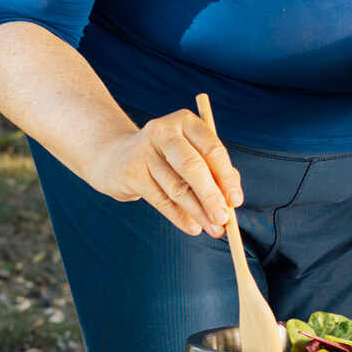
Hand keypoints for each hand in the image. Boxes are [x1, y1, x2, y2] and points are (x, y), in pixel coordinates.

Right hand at [90, 110, 242, 235]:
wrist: (115, 157)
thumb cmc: (166, 158)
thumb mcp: (191, 156)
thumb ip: (214, 173)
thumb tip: (230, 202)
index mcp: (185, 121)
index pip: (212, 149)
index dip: (226, 177)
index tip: (236, 201)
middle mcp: (163, 131)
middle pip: (193, 167)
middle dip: (211, 196)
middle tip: (224, 219)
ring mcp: (143, 151)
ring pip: (177, 187)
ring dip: (199, 212)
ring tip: (214, 229)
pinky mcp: (131, 172)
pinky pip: (161, 200)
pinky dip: (179, 217)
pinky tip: (193, 227)